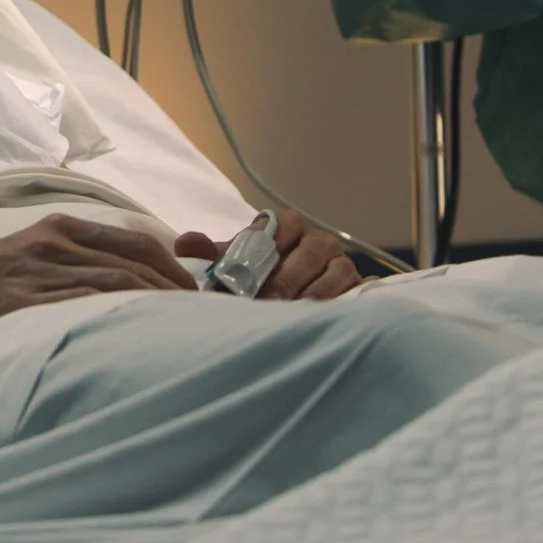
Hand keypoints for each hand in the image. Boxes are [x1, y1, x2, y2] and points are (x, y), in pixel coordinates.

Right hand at [0, 213, 194, 348]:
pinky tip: (139, 332)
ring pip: (117, 282)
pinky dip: (120, 316)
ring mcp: (40, 271)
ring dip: (156, 304)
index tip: (191, 289)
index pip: (132, 238)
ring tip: (180, 326)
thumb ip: (66, 258)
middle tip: (197, 313)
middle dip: (173, 286)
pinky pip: (86, 304)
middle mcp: (53, 242)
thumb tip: (119, 277)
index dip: (170, 264)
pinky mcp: (26, 302)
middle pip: (134, 260)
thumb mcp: (23, 253)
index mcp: (55, 226)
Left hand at [172, 209, 360, 299]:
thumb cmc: (264, 272)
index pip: (280, 227)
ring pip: (334, 274)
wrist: (299, 295)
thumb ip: (214, 252)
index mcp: (288, 225)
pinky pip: (355, 291)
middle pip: (308, 253)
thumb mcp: (238, 261)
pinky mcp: (358, 286)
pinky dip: (342, 303)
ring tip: (293, 313)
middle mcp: (319, 240)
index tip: (249, 269)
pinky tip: (324, 318)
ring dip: (313, 294)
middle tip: (268, 300)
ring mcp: (342, 262)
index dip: (265, 247)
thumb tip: (184, 245)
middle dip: (286, 278)